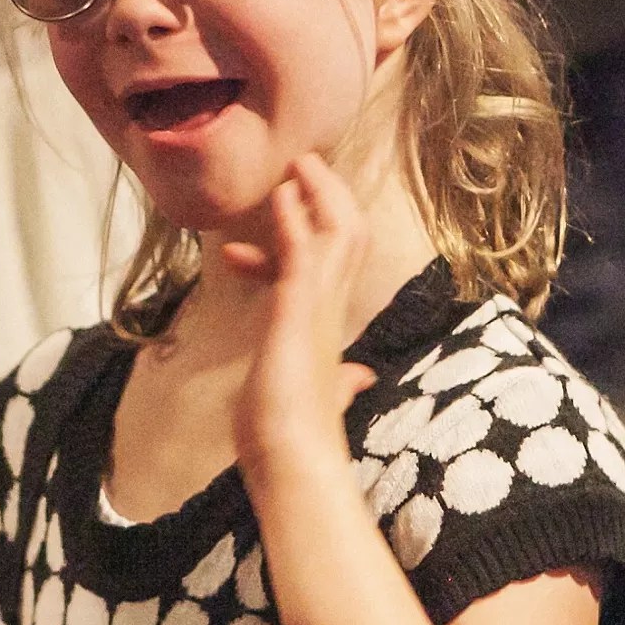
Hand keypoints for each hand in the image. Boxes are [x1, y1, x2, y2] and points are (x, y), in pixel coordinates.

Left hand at [215, 156, 378, 496]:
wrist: (294, 459)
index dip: (303, 242)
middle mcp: (333, 311)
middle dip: (328, 200)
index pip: (328, 269)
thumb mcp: (315, 397)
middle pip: (349, 237)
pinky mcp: (301, 306)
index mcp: (329, 329)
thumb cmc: (294, 437)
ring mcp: (320, 306)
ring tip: (298, 165)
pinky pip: (302, 249)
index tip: (264, 235)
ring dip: (318, 195)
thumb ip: (341, 382)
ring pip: (339, 233)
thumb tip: (360, 378)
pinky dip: (295, 218)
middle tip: (303, 170)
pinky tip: (283, 195)